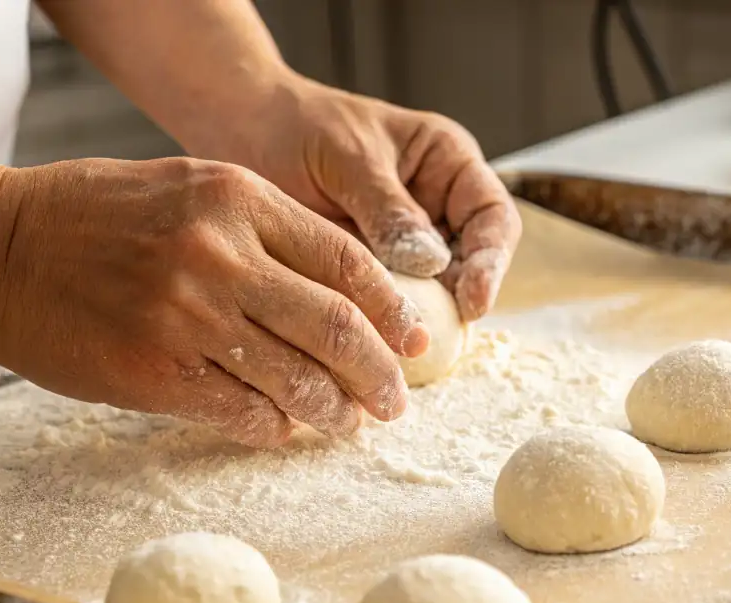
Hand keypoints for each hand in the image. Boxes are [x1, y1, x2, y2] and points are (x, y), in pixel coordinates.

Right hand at [0, 157, 427, 447]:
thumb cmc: (95, 217)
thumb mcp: (190, 188)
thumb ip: (265, 230)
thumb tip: (342, 289)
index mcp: (239, 200)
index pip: (348, 263)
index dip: (394, 310)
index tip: (417, 341)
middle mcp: (222, 256)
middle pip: (337, 327)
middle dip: (380, 374)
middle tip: (395, 401)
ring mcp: (189, 318)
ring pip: (296, 379)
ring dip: (334, 410)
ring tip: (349, 422)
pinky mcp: (158, 373)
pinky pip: (243, 412)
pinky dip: (275, 427)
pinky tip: (286, 429)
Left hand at [238, 78, 521, 321]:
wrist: (237, 133)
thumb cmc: (294, 125)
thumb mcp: (346, 156)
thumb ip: (388, 206)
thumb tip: (433, 262)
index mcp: (447, 165)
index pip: (493, 217)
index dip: (491, 262)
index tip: (471, 299)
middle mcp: (436, 210)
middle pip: (472, 266)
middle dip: (458, 303)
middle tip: (433, 335)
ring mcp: (404, 248)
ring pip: (434, 296)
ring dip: (422, 323)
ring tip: (399, 348)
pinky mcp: (369, 279)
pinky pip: (388, 310)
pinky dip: (382, 328)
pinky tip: (366, 345)